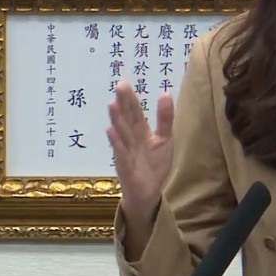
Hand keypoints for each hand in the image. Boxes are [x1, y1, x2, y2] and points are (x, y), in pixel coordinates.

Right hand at [106, 81, 174, 220]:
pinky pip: (120, 152)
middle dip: (123, 103)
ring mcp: (126, 151)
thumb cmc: (155, 164)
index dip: (130, 98)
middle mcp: (131, 139)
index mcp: (141, 132)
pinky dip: (116, 142)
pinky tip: (110, 131)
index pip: (135, 112)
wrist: (149, 192)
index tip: (124, 83)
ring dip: (116, 119)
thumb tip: (165, 93)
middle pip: (127, 118)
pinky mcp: (125, 166)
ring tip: (112, 104)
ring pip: (121, 133)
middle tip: (119, 85)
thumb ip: (165, 118)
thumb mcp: (165, 139)